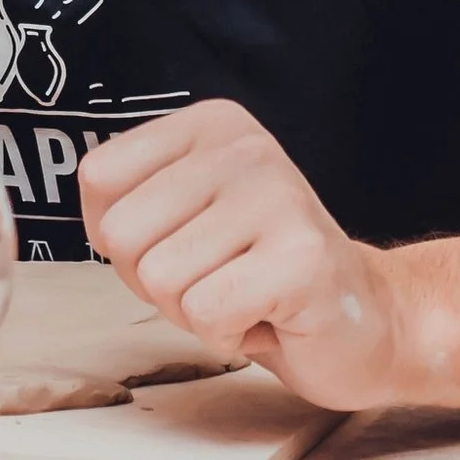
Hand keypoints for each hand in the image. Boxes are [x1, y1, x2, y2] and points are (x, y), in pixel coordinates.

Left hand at [80, 99, 407, 410]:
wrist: (363, 321)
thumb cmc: (255, 274)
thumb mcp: (183, 217)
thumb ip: (130, 202)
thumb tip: (96, 219)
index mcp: (210, 125)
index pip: (99, 177)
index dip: (120, 237)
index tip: (180, 244)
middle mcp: (245, 147)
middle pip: (121, 234)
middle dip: (154, 282)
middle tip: (216, 279)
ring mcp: (277, 198)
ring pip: (158, 280)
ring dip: (193, 311)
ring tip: (245, 295)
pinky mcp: (302, 258)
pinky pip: (204, 314)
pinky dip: (226, 335)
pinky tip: (267, 317)